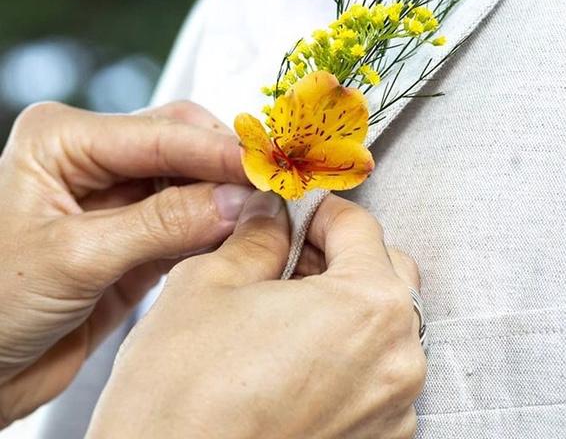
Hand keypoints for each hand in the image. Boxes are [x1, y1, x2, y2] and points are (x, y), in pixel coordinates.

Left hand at [0, 101, 252, 426]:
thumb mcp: (76, 257)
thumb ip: (162, 223)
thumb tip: (237, 198)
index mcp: (63, 140)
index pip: (159, 133)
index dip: (218, 150)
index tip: (267, 166)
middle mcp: (91, 158)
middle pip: (180, 144)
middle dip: (225, 166)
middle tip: (271, 188)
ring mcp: (115, 197)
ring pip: (189, 181)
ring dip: (225, 198)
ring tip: (263, 213)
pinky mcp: (133, 235)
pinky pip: (186, 220)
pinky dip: (213, 228)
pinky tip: (237, 235)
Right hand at [88, 193, 425, 438]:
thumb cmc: (182, 396)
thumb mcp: (209, 283)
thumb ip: (256, 237)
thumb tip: (270, 214)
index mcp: (368, 307)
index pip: (359, 227)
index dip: (317, 209)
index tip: (291, 212)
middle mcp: (398, 362)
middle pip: (382, 274)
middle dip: (335, 254)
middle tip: (284, 254)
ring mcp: (393, 412)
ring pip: (380, 327)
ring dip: (340, 303)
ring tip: (281, 306)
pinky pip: (373, 375)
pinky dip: (343, 352)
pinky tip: (290, 355)